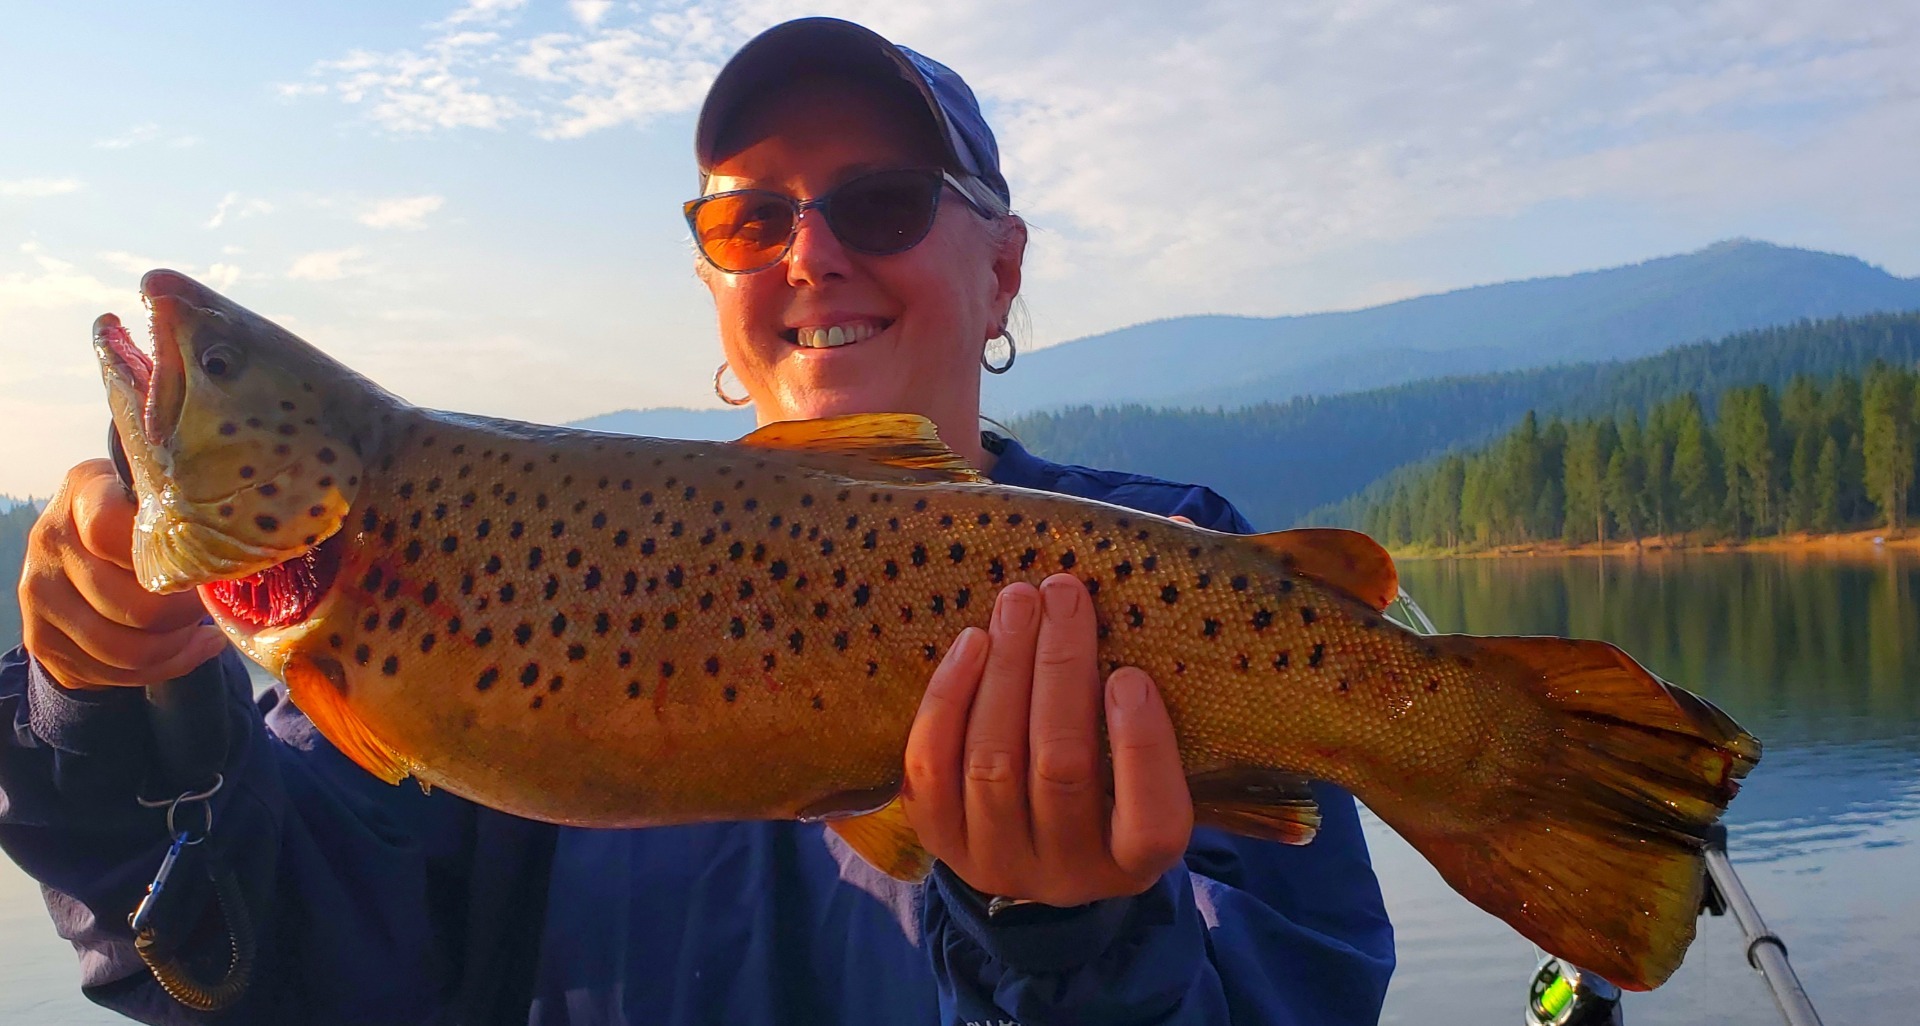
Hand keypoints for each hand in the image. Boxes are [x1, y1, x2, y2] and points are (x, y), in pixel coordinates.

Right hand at [17, 460, 223, 689]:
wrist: (78, 555)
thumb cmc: (139, 520)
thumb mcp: (156, 496)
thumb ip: (185, 505)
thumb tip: (244, 532)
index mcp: (84, 492)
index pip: (112, 531)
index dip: (167, 559)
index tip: (203, 568)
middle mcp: (50, 540)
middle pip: (137, 607)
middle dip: (188, 615)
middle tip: (208, 605)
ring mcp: (39, 595)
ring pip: (128, 650)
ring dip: (178, 647)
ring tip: (198, 629)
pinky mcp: (42, 640)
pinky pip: (115, 673)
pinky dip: (164, 666)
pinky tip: (187, 646)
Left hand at [902, 573, 1193, 907]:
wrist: (1036, 847)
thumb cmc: (1113, 770)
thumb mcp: (1155, 739)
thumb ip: (1170, 650)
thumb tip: (1181, 533)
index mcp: (1138, 858)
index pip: (1153, 821)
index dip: (1142, 747)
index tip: (1130, 673)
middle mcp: (1069, 873)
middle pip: (1061, 770)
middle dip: (1061, 671)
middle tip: (1064, 593)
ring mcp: (996, 859)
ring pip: (993, 763)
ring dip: (1005, 671)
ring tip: (1018, 601)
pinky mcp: (937, 838)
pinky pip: (931, 768)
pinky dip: (948, 699)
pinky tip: (971, 643)